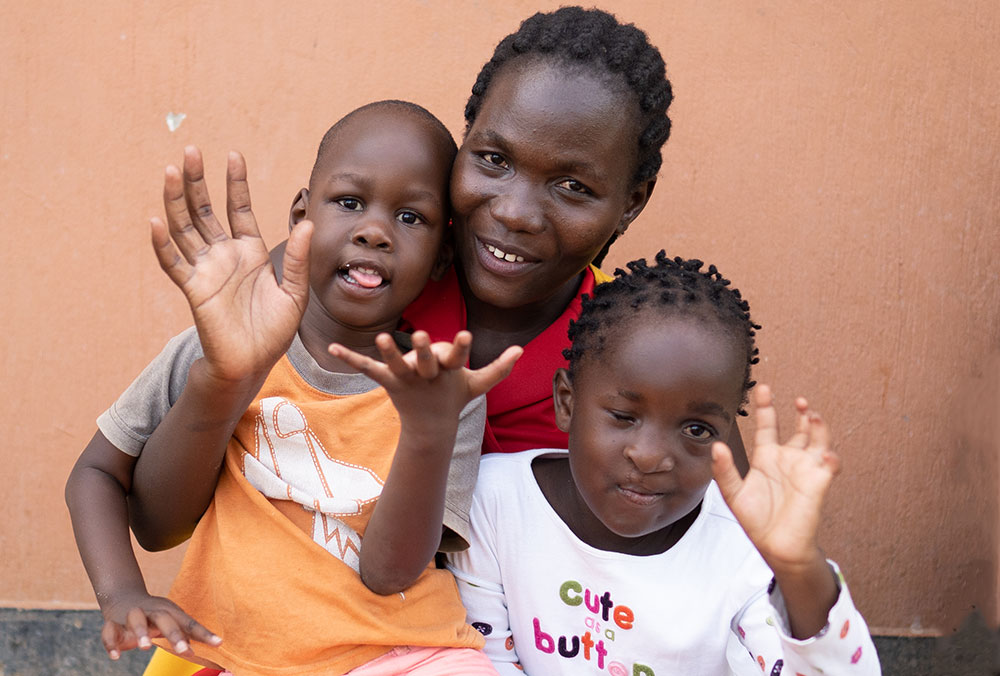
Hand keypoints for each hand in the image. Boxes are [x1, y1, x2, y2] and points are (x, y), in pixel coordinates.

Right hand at [99, 590, 219, 660]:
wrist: (123, 597)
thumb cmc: (155, 614)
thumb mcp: (171, 621)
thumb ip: (187, 633)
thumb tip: (215, 645)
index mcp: (169, 611)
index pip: (189, 622)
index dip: (203, 634)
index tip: (218, 644)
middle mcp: (152, 612)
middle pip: (164, 619)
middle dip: (174, 634)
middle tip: (184, 651)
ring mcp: (132, 616)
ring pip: (136, 619)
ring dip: (140, 632)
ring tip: (145, 647)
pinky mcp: (113, 623)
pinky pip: (109, 632)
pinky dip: (110, 643)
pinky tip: (115, 656)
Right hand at [151, 146, 312, 385]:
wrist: (253, 363)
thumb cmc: (273, 331)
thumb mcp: (295, 292)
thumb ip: (299, 259)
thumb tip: (308, 223)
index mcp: (250, 252)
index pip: (238, 209)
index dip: (235, 183)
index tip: (233, 155)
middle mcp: (224, 256)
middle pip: (205, 211)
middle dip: (198, 181)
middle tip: (190, 150)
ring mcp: (206, 270)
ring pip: (185, 228)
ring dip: (176, 201)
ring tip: (170, 171)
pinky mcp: (194, 289)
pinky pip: (174, 263)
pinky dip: (163, 244)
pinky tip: (156, 221)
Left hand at [328, 330, 521, 432]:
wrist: (430, 427)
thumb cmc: (453, 396)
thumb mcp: (477, 385)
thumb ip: (498, 368)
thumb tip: (521, 350)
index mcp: (449, 371)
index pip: (458, 356)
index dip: (460, 346)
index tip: (465, 334)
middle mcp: (427, 374)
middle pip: (426, 361)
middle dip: (423, 349)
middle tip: (419, 333)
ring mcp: (406, 378)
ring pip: (396, 364)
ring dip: (389, 352)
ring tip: (381, 338)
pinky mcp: (389, 380)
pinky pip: (368, 369)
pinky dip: (349, 359)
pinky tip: (332, 348)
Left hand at [711, 385, 840, 573]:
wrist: (775, 546)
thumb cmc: (756, 520)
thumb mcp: (733, 493)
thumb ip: (724, 470)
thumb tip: (716, 446)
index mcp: (767, 457)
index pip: (769, 424)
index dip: (766, 406)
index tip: (763, 388)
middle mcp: (788, 459)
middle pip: (800, 428)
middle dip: (802, 412)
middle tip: (799, 400)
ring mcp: (805, 470)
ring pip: (819, 441)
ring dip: (819, 428)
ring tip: (812, 416)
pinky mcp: (818, 483)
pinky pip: (829, 466)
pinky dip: (830, 458)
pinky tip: (825, 455)